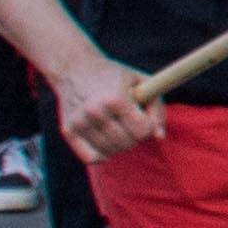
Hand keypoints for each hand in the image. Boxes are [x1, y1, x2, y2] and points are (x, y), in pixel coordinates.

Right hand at [50, 54, 166, 164]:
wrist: (76, 69)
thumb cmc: (115, 77)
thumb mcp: (141, 82)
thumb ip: (157, 109)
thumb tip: (159, 137)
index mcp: (115, 99)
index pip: (143, 131)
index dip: (147, 124)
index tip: (141, 114)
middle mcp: (95, 112)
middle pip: (128, 143)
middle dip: (134, 135)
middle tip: (128, 120)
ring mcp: (79, 123)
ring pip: (111, 152)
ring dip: (119, 143)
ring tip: (116, 125)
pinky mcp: (68, 131)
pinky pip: (92, 158)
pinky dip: (102, 154)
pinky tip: (105, 139)